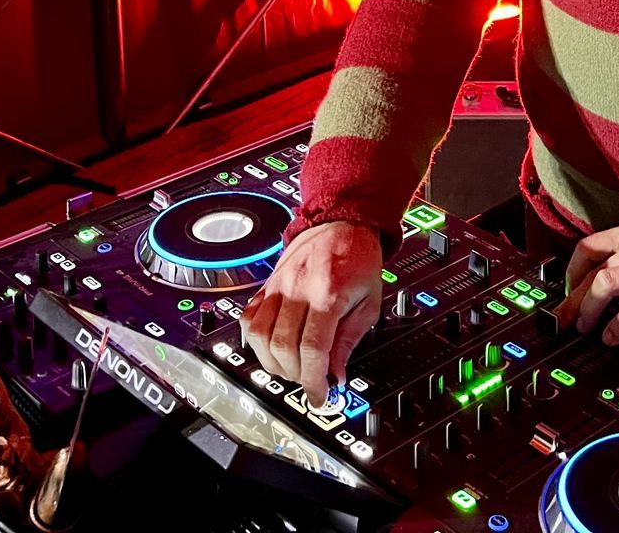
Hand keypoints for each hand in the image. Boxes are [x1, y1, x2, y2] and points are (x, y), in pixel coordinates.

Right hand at [239, 220, 382, 405]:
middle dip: (295, 375)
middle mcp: (297, 289)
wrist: (341, 222)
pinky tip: (271, 347)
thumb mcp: (370, 302)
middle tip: (309, 380)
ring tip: (291, 366)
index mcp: (327, 294)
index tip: (319, 396)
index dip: (314, 381)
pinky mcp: (266, 285)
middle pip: (282, 347)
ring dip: (272, 362)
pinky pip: (248, 318)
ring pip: (258, 336)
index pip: (312, 349)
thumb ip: (350, 340)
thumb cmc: (358, 258)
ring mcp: (277, 286)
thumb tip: (336, 376)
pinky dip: (255, 340)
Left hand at [553, 218, 618, 345]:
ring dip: (587, 309)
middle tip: (563, 316)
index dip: (573, 268)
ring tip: (584, 328)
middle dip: (572, 296)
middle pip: (591, 270)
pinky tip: (612, 338)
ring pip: (602, 285)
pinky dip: (617, 326)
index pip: (590, 246)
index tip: (569, 285)